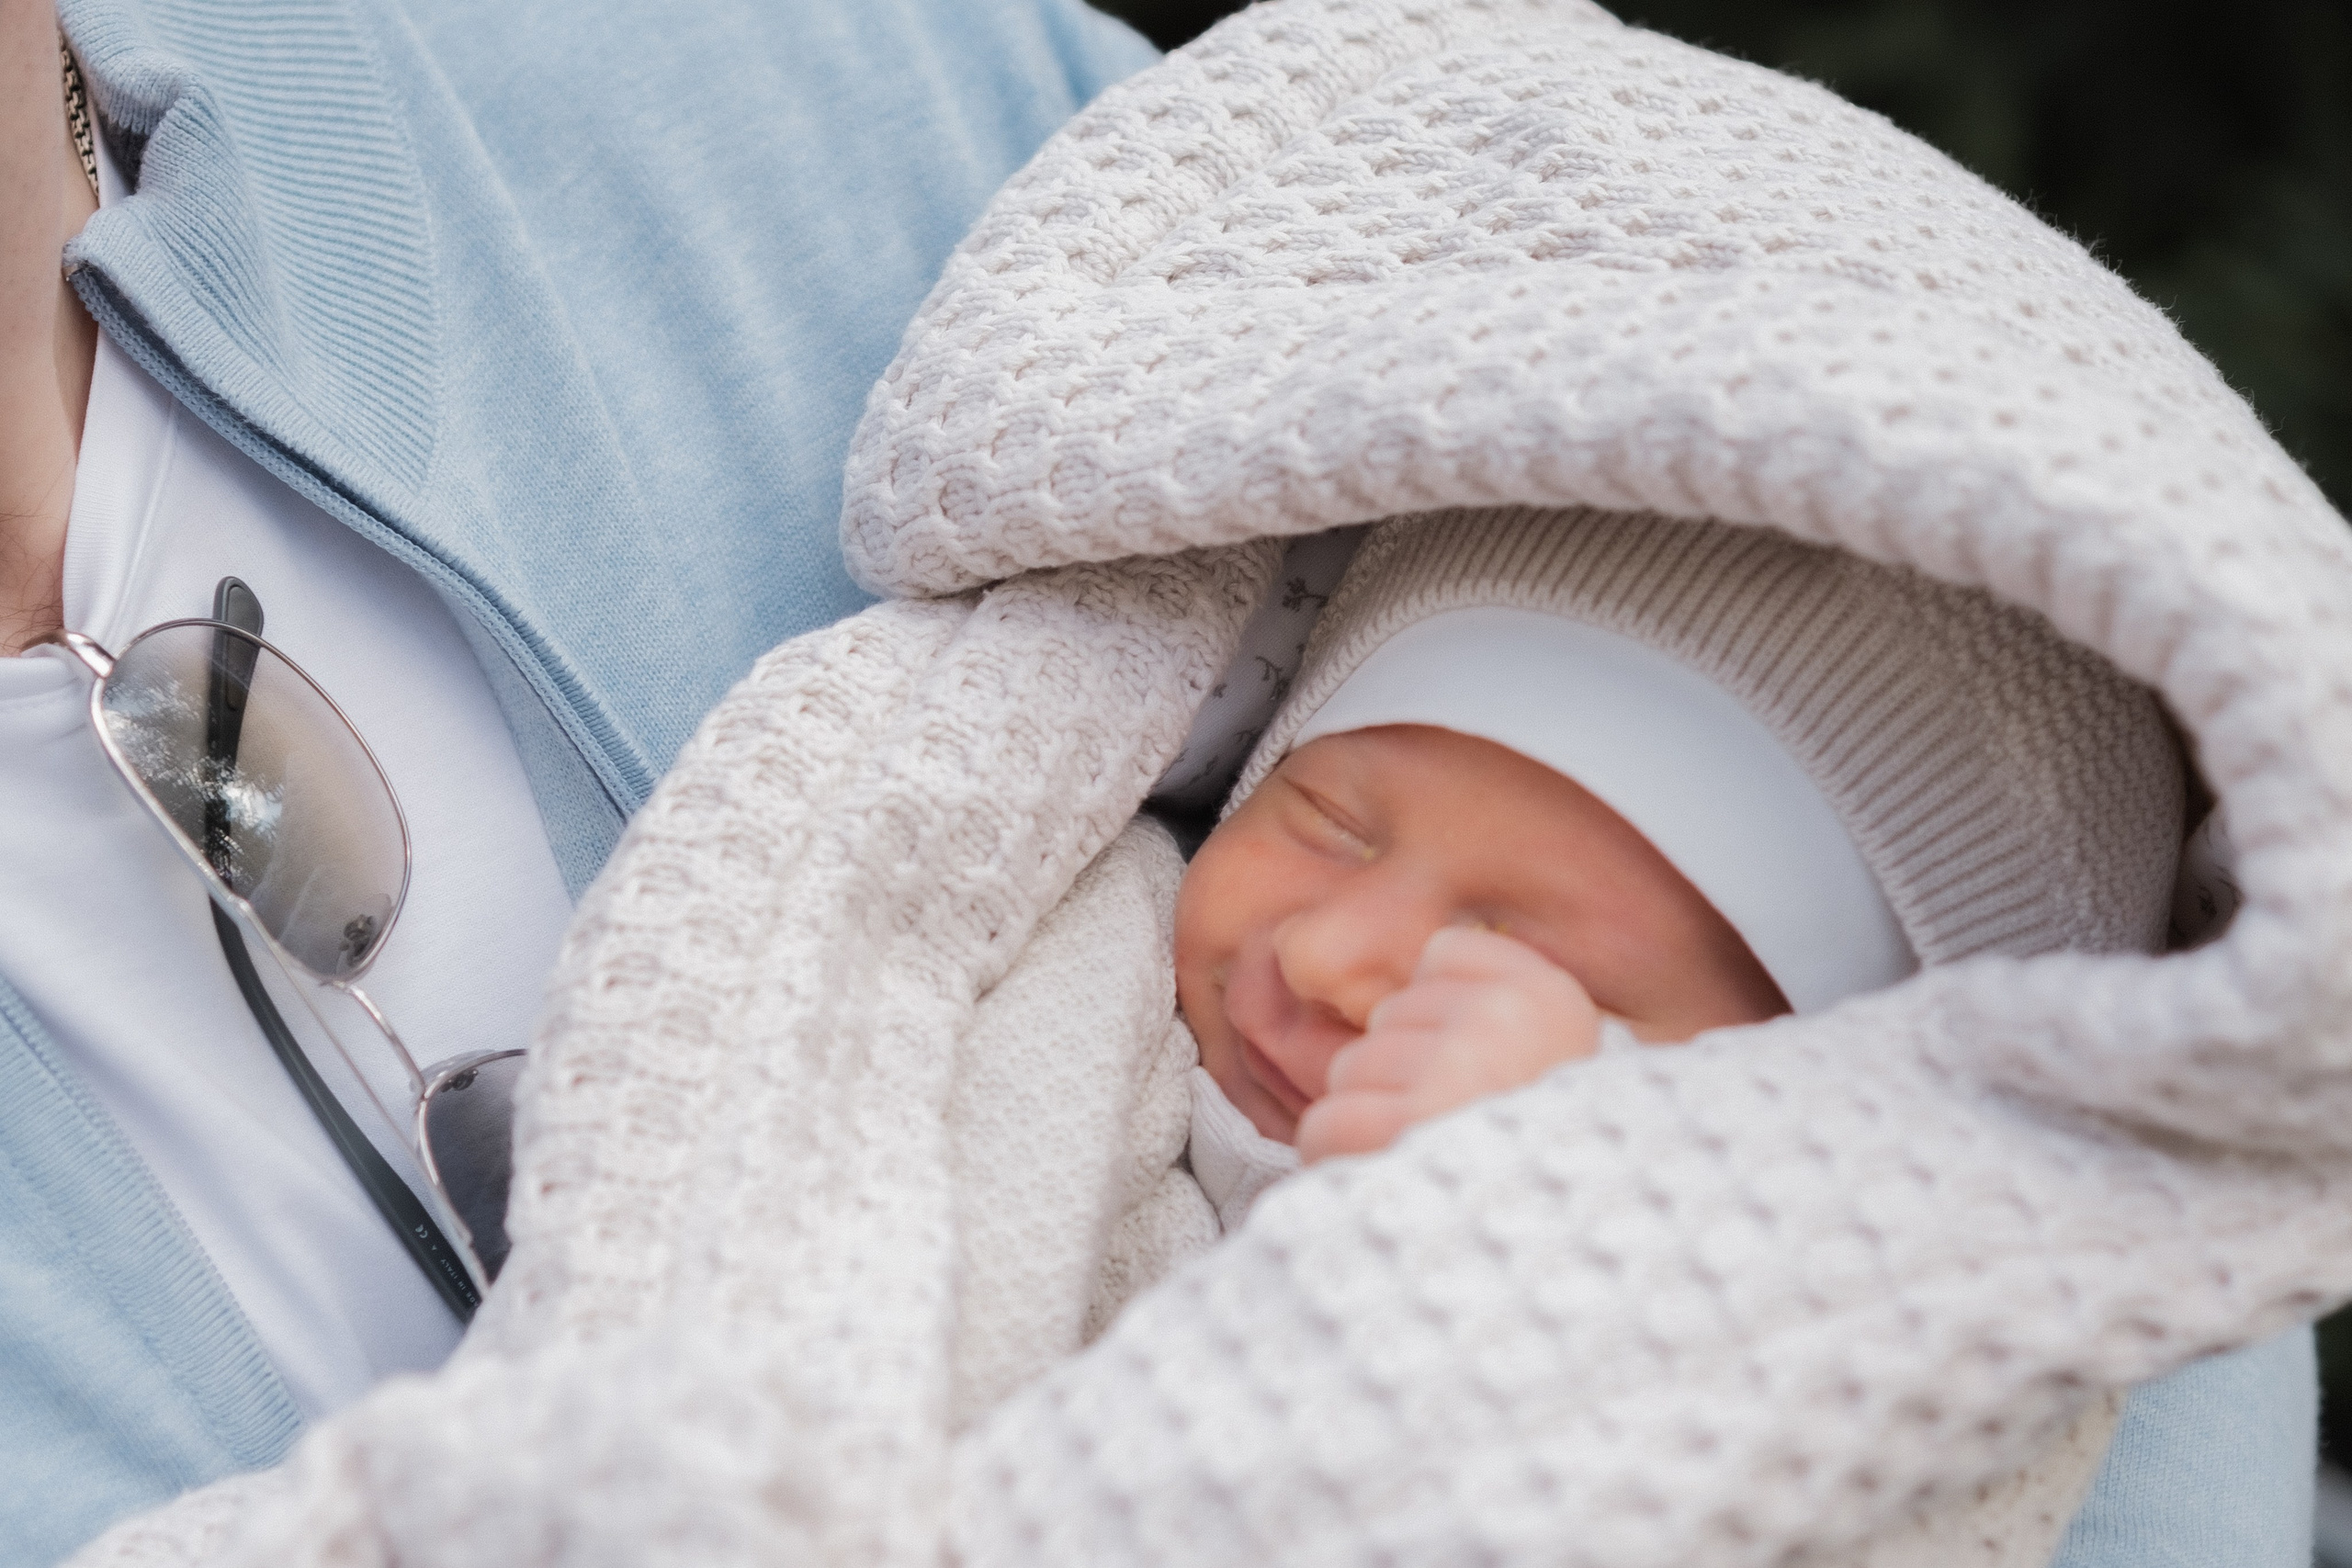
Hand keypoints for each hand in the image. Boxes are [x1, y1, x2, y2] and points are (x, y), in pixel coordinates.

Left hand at [1294, 926, 1599, 1163]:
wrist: (1565, 1287)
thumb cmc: (1545, 1183)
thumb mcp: (1556, 1074)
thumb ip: (1491, 1013)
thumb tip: (1418, 969)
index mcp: (1553, 1001)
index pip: (1445, 954)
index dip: (1446, 1020)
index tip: (1487, 1078)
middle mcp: (1506, 1021)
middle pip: (1390, 1018)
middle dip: (1405, 1076)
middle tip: (1459, 1140)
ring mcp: (1452, 1070)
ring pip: (1350, 1069)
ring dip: (1373, 1125)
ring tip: (1432, 1172)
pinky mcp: (1397, 1129)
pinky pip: (1323, 1122)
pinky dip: (1343, 1165)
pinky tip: (1396, 1191)